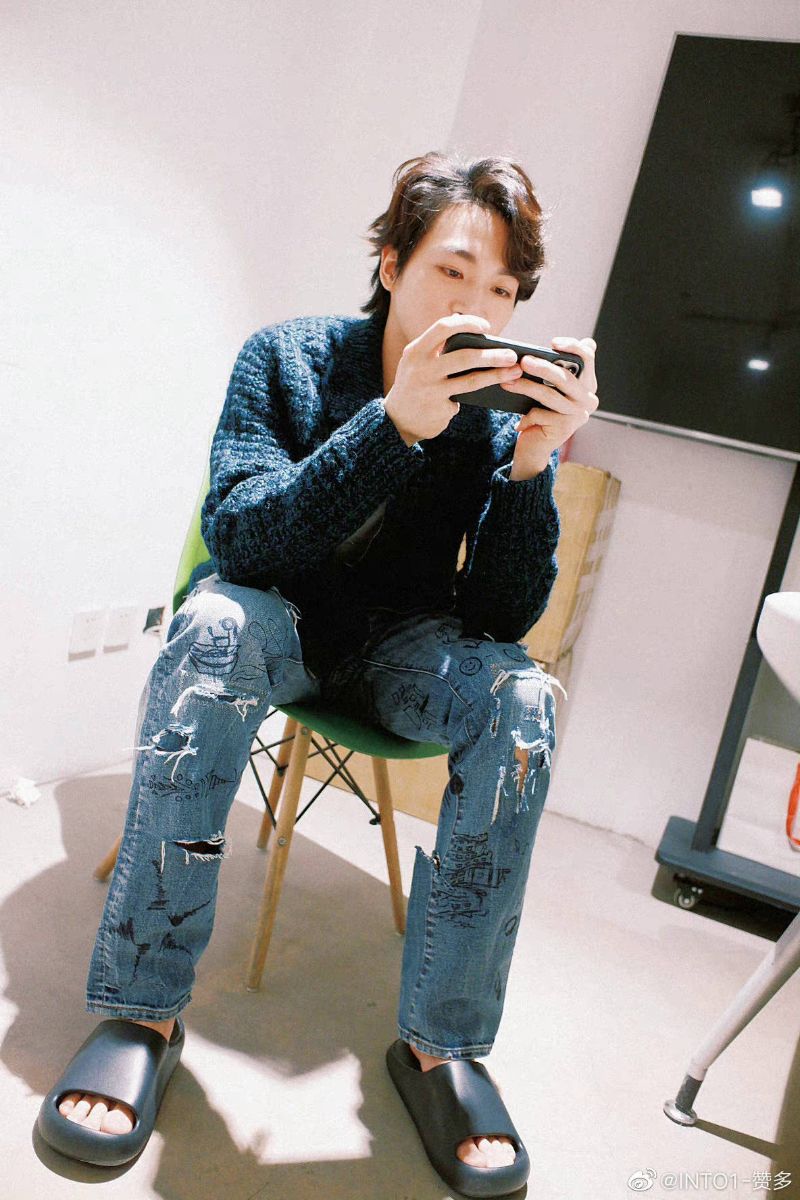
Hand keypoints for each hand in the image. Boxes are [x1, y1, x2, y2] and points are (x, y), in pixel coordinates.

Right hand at [384, 313, 525, 444]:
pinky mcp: (439, 408)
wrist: (397, 420)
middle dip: (492, 354)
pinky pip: (466, 399)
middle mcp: (422, 368)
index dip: (468, 323)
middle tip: (513, 355)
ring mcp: (430, 389)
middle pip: (464, 356)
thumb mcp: (419, 361)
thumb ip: (439, 348)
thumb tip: (479, 338)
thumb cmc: (416, 383)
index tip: (486, 326)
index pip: (444, 327)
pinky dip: (479, 394)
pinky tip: (494, 392)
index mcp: (416, 350)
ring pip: (471, 381)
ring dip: (496, 375)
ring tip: (515, 371)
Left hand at [501, 335, 599, 477]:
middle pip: (565, 377)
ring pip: (549, 396)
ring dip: (525, 387)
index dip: (572, 347)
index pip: (587, 358)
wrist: (536, 445)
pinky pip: (540, 414)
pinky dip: (526, 415)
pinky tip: (518, 419)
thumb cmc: (542, 410)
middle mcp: (588, 399)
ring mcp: (578, 414)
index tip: (553, 342)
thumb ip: (557, 367)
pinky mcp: (564, 428)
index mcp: (587, 383)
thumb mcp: (549, 387)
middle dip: (543, 368)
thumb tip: (553, 345)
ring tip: (507, 381)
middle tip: (523, 361)